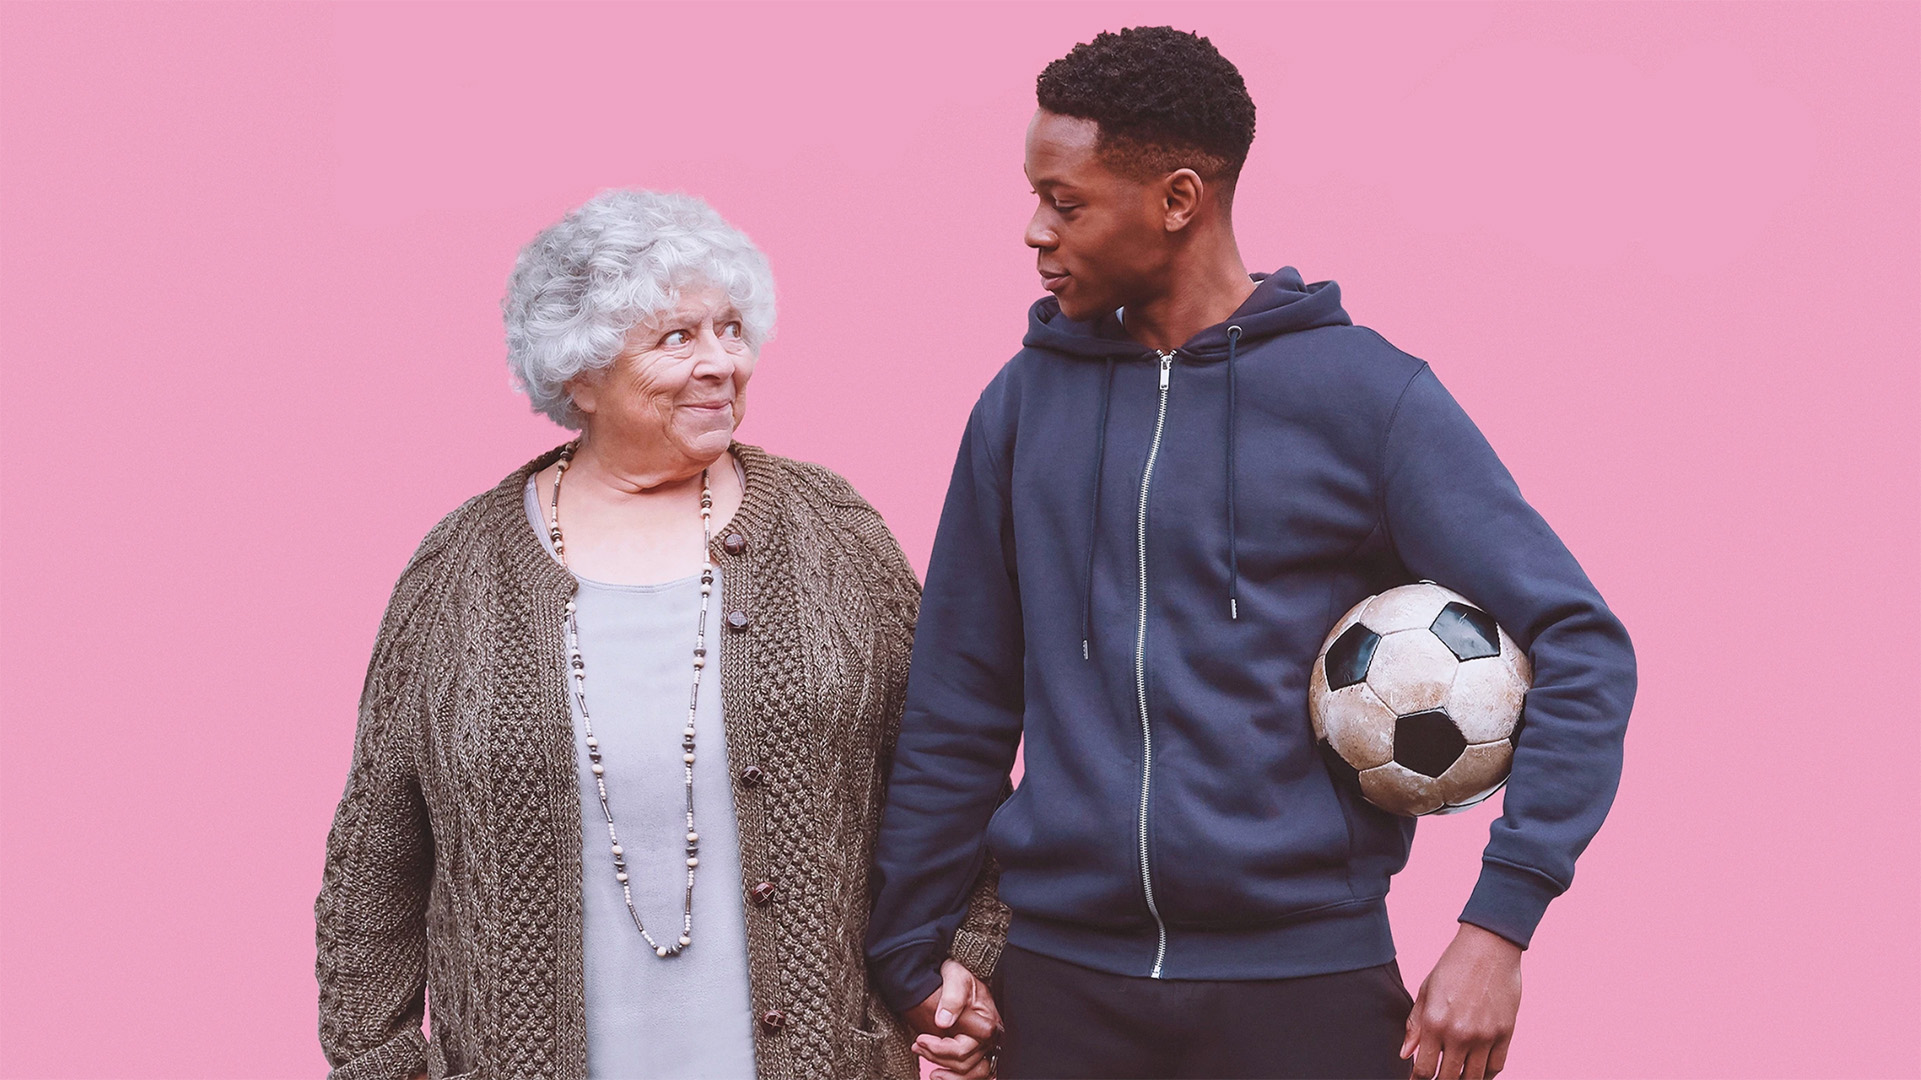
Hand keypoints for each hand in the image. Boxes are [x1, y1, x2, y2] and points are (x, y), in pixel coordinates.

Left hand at [903, 958, 1002, 1079]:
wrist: (958, 975)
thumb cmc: (959, 974)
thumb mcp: (956, 977)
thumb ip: (952, 998)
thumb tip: (943, 1021)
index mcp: (987, 1022)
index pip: (963, 1048)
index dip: (940, 1049)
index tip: (921, 1039)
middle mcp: (990, 1038)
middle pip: (964, 1063)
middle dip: (937, 1058)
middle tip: (917, 1046)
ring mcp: (985, 1046)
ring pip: (970, 1072)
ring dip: (948, 1074)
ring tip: (928, 1067)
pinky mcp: (978, 1050)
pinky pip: (973, 1073)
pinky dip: (957, 1078)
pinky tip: (941, 1075)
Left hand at [1402, 923, 1522, 1079]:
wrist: (1489, 947)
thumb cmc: (1453, 966)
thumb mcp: (1426, 991)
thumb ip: (1415, 1025)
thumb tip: (1405, 1054)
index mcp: (1435, 1023)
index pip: (1425, 1069)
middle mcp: (1460, 1034)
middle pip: (1449, 1078)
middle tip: (1438, 1076)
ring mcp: (1485, 1035)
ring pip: (1474, 1078)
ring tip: (1456, 1074)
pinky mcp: (1505, 1033)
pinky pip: (1496, 1066)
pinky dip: (1486, 1073)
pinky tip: (1477, 1069)